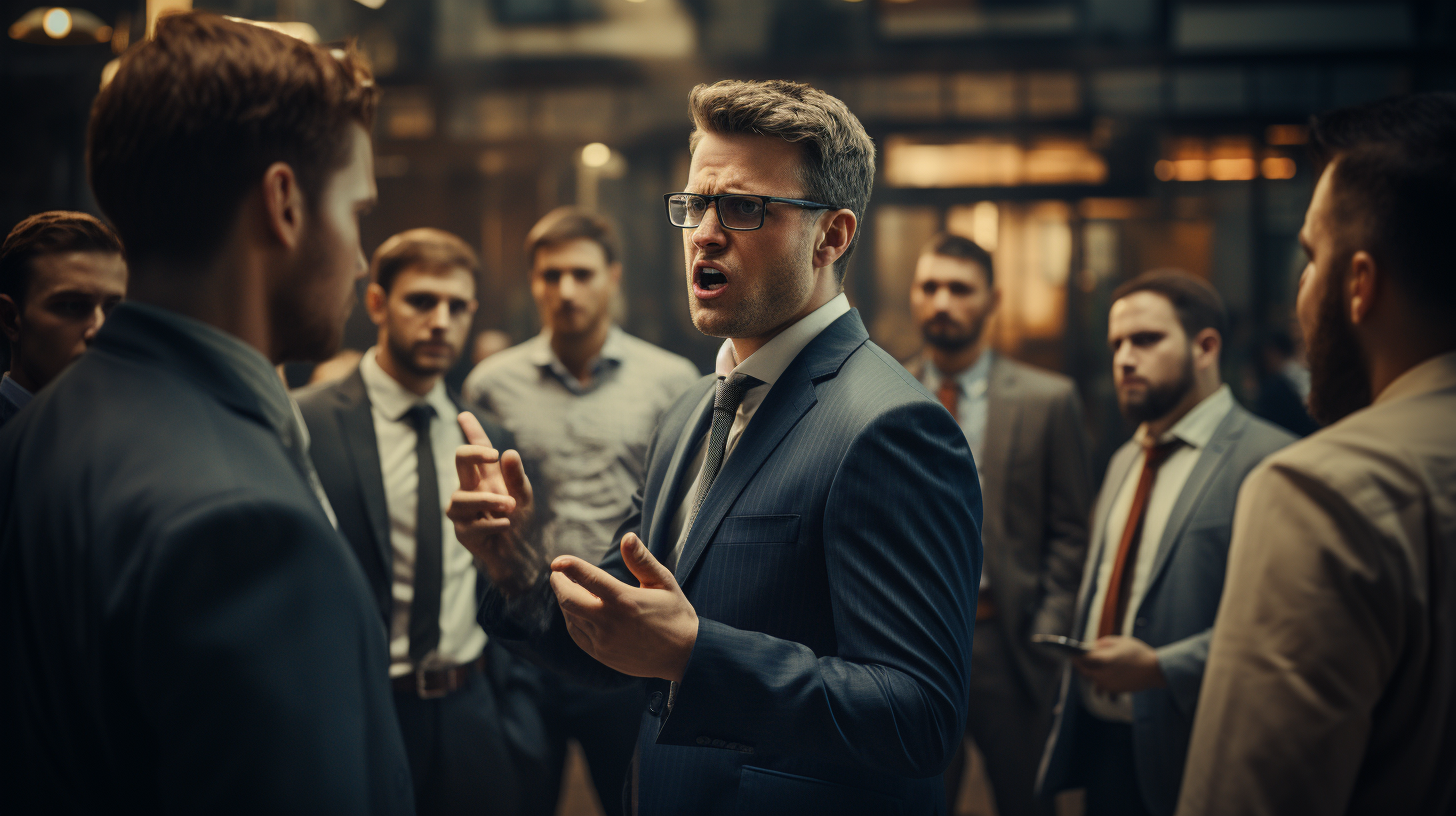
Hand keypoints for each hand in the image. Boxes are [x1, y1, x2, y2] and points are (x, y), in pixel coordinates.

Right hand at [447, 412, 539, 595]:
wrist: (520, 557)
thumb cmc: (520, 523)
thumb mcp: (524, 497)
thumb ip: (517, 476)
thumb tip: (509, 453)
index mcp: (487, 478)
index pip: (477, 450)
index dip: (471, 431)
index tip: (464, 415)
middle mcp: (471, 490)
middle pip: (460, 462)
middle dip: (472, 453)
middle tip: (493, 455)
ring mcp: (464, 512)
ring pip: (461, 498)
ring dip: (487, 501)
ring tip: (509, 507)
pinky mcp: (464, 533)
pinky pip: (471, 525)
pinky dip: (490, 523)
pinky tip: (506, 524)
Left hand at [549, 533, 698, 681]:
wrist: (684, 655)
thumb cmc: (675, 613)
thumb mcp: (663, 582)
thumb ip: (642, 560)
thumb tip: (627, 537)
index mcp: (626, 600)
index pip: (589, 578)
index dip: (569, 566)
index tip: (558, 561)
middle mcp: (611, 622)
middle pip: (570, 600)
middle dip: (559, 584)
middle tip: (557, 573)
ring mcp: (604, 641)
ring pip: (571, 617)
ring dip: (565, 600)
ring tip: (568, 588)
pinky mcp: (602, 654)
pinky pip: (577, 634)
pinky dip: (571, 619)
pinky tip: (575, 610)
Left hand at [1073, 636, 1166, 693]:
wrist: (1154, 671)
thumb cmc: (1138, 652)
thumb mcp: (1120, 641)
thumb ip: (1103, 643)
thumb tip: (1092, 647)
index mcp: (1103, 660)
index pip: (1082, 659)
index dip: (1075, 656)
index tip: (1071, 653)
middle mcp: (1103, 674)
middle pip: (1084, 671)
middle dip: (1081, 666)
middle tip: (1079, 661)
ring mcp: (1109, 684)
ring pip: (1093, 680)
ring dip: (1091, 674)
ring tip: (1094, 667)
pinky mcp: (1115, 690)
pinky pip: (1102, 685)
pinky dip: (1101, 680)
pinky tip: (1107, 673)